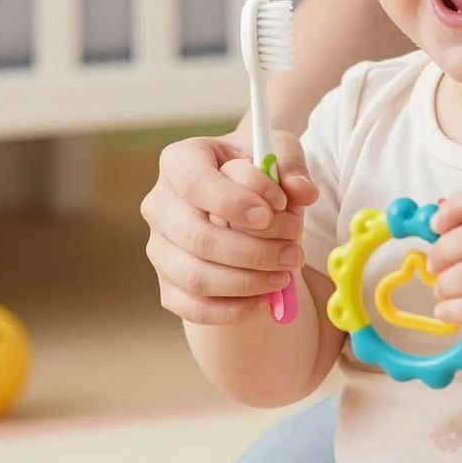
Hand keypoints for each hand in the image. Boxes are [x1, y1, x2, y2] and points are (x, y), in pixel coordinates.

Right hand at [141, 133, 317, 324]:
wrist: (244, 200)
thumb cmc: (259, 171)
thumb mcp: (279, 152)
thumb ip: (291, 166)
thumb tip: (302, 193)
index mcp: (179, 161)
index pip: (194, 183)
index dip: (234, 201)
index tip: (274, 210)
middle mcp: (159, 204)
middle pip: (198, 237)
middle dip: (253, 251)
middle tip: (294, 252)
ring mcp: (159, 247)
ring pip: (195, 276)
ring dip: (247, 282)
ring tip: (286, 275)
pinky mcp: (167, 283)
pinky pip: (193, 307)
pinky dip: (233, 310)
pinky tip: (266, 300)